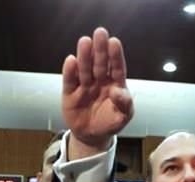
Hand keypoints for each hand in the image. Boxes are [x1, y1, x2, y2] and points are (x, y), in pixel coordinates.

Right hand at [62, 27, 133, 155]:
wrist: (92, 136)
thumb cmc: (110, 122)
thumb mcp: (123, 117)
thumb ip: (124, 104)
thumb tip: (118, 91)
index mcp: (115, 84)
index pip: (117, 67)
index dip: (115, 55)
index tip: (114, 42)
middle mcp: (99, 81)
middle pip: (100, 63)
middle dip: (100, 49)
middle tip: (100, 33)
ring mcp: (84, 86)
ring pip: (85, 69)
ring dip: (84, 56)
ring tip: (84, 42)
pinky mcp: (70, 93)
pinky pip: (70, 81)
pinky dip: (70, 72)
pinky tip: (71, 60)